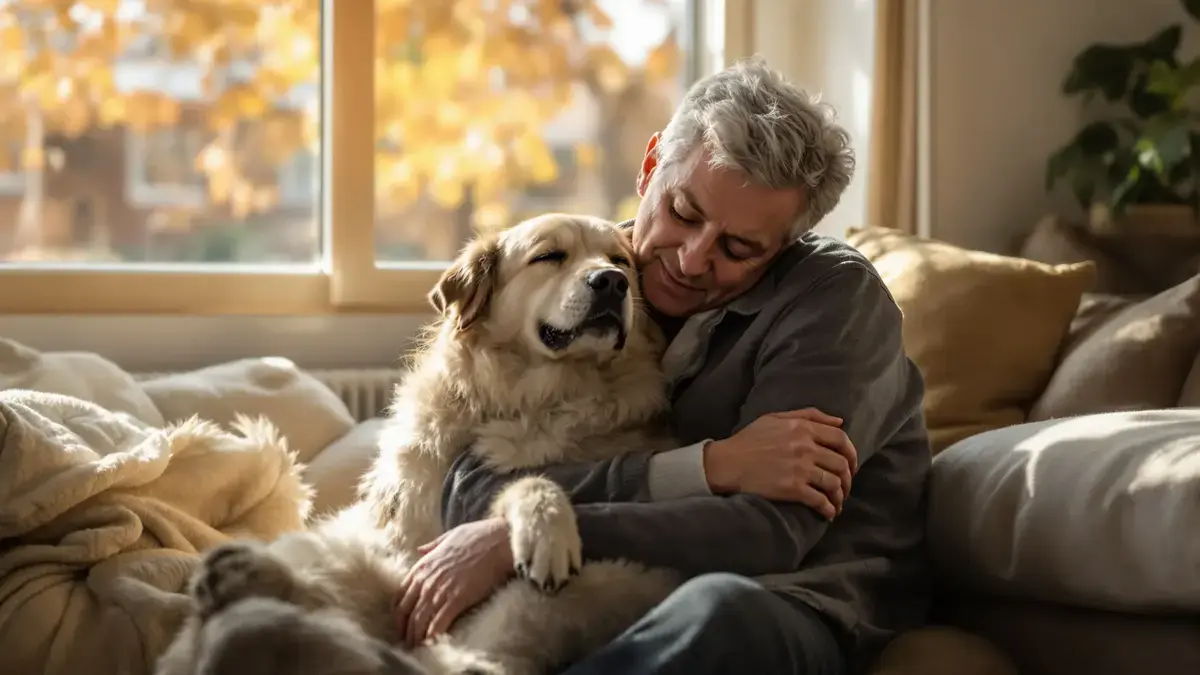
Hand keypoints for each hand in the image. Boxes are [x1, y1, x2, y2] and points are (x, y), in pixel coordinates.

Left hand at [393, 518, 513, 647]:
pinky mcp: (456, 600)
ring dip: (416, 637)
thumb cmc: (480, 536)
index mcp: (423, 565)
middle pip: (406, 612)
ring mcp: (440, 590)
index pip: (401, 594)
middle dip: (405, 629)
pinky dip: (432, 636)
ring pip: (419, 621)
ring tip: (417, 648)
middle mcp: (427, 580)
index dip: (399, 612)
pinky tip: (432, 644)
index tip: (402, 622)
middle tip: (408, 641)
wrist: (500, 541)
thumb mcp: (450, 535)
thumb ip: (433, 545)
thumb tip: (420, 550)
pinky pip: (438, 623)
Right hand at [703, 407, 857, 518]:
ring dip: (840, 496)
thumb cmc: (749, 440)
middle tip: (845, 488)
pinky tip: (828, 513)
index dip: (852, 454)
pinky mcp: (792, 489)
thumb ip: (809, 415)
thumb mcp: (776, 418)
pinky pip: (821, 500)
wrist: (727, 463)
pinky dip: (829, 509)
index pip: (841, 439)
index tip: (851, 465)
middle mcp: (805, 447)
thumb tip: (840, 423)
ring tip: (837, 502)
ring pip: (834, 484)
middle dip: (848, 479)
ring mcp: (800, 469)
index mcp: (803, 428)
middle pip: (842, 464)